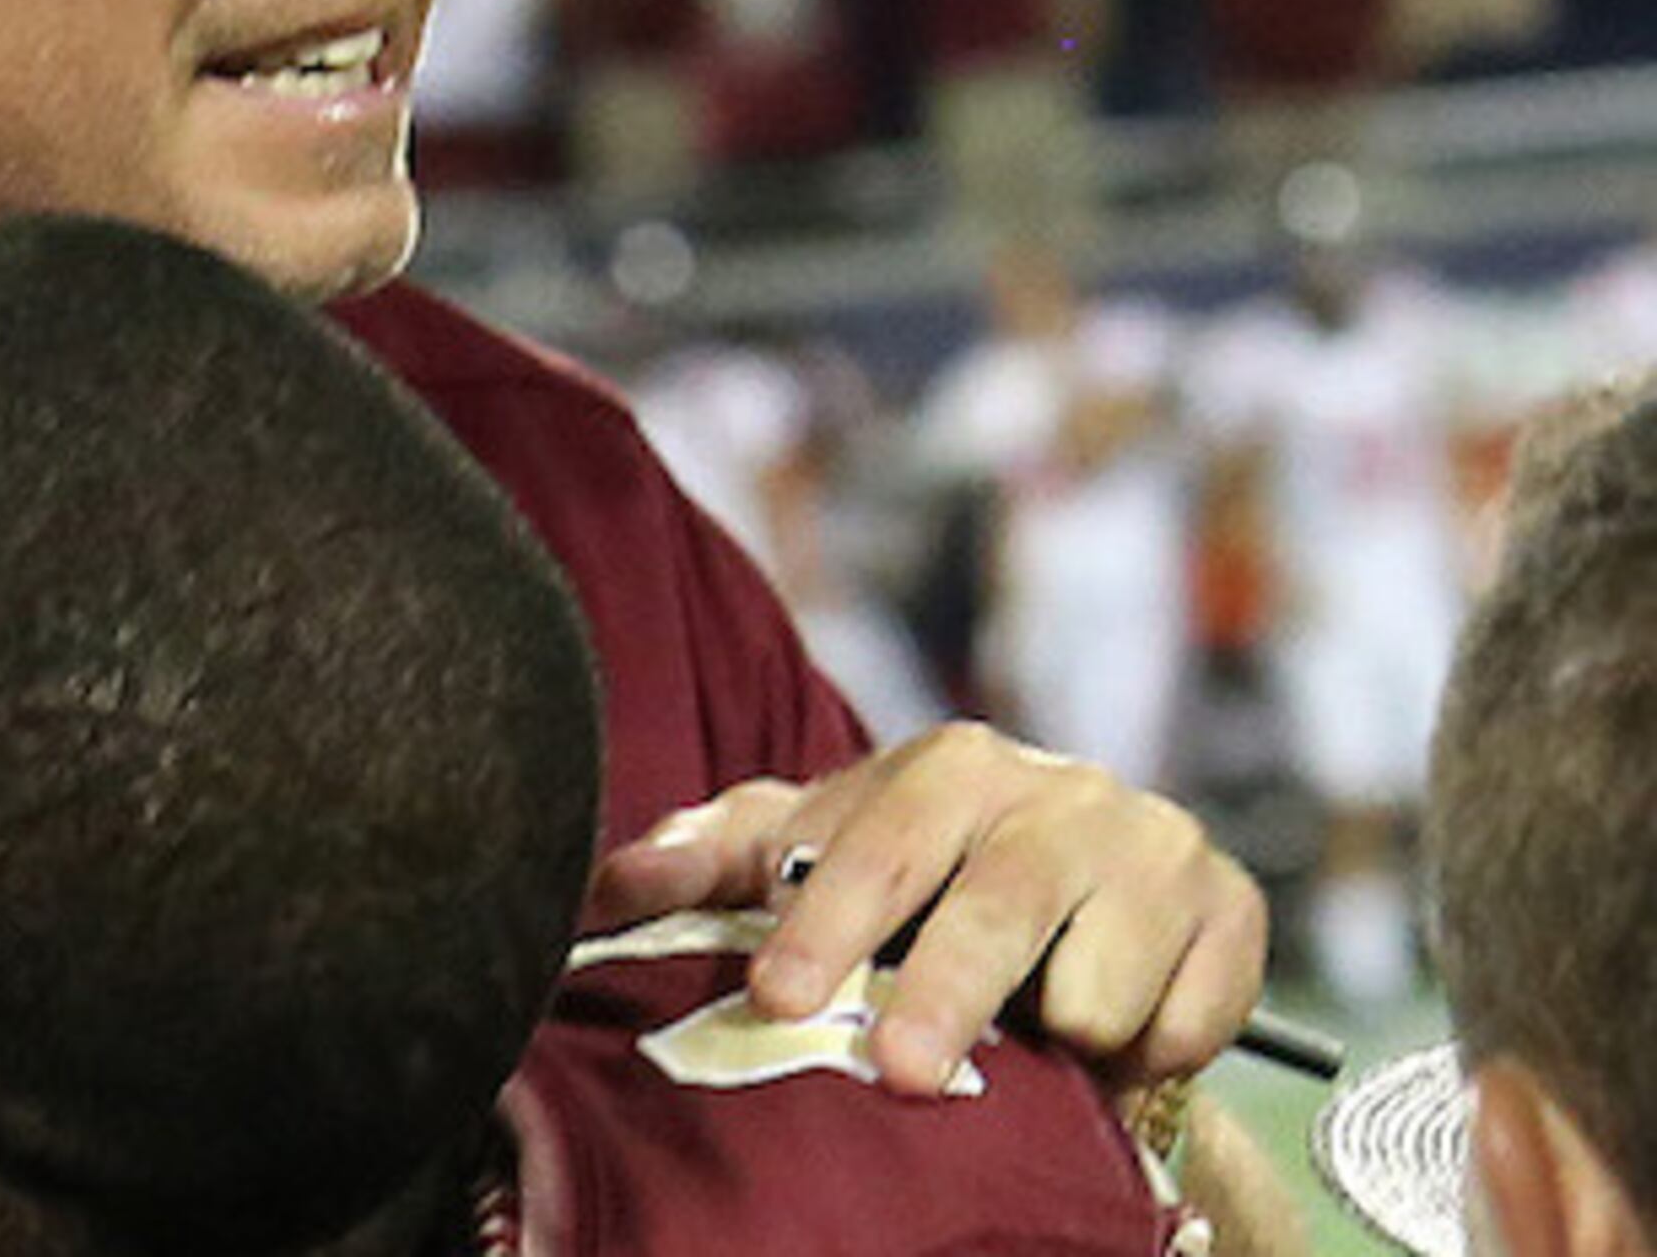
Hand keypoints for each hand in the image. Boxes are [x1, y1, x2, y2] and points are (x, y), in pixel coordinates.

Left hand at [582, 724, 1266, 1093]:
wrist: (1076, 892)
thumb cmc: (908, 873)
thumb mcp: (802, 851)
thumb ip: (704, 860)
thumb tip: (605, 885)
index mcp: (953, 765)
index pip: (881, 844)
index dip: (826, 922)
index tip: (773, 993)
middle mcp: (1064, 793)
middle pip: (996, 908)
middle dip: (941, 998)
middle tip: (893, 1072)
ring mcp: (1157, 851)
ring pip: (1097, 980)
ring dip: (1050, 1034)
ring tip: (1023, 1035)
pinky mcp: (1234, 917)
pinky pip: (1183, 1023)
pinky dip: (1140, 1055)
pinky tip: (1104, 1036)